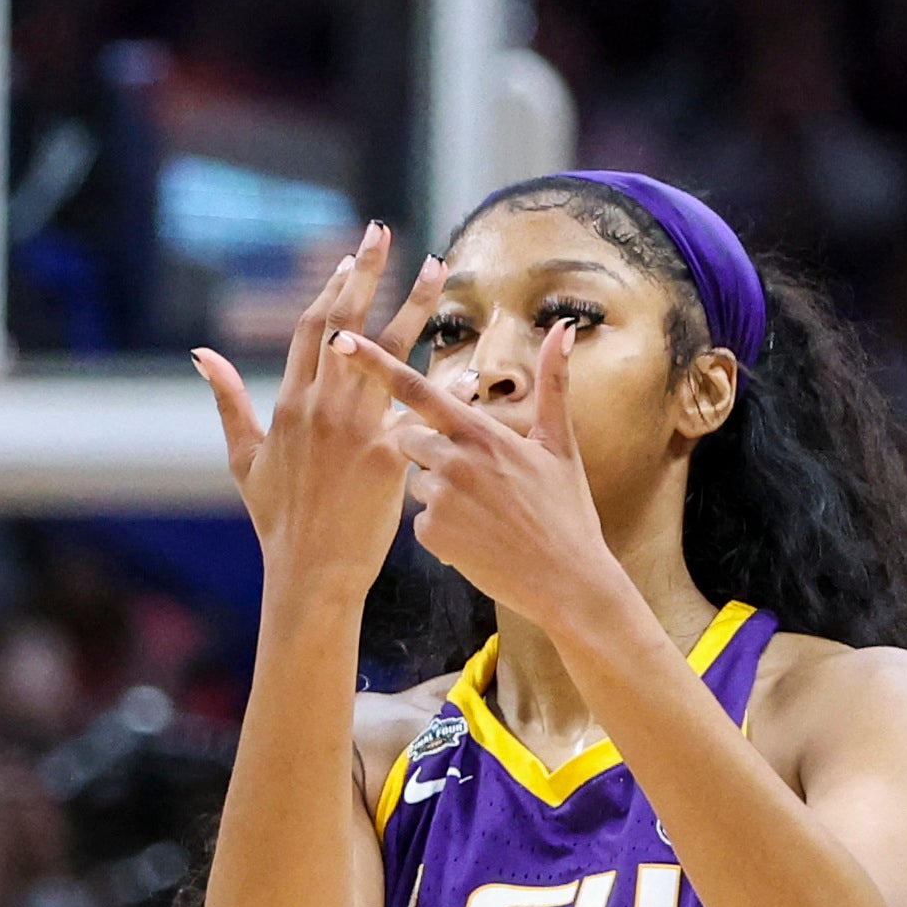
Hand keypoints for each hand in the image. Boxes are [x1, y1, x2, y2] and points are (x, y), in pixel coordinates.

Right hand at [193, 223, 446, 585]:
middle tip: (384, 232)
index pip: (311, 328)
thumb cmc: (277, 518)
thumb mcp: (243, 458)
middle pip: (347, 323)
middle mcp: (322, 407)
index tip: (350, 256)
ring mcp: (355, 429)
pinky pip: (422, 409)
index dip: (332, 288)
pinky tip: (472, 362)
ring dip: (416, 304)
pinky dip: (447, 384)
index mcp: (289, 403)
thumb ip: (227, 401)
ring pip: (390, 352)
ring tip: (438, 267)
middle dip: (367, 272)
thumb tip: (201, 354)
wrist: (309, 569)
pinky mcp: (387, 455)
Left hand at [328, 320, 625, 634]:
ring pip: (414, 481)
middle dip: (427, 451)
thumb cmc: (566, 510)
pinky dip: (440, 527)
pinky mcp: (429, 534)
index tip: (339, 340)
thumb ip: (553, 383)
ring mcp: (439, 499)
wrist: (566, 579)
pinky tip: (474, 538)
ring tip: (482, 513)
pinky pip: (419, 519)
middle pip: (407, 439)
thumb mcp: (560, 444)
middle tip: (474, 477)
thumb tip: (564, 327)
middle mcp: (454, 460)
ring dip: (437, 491)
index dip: (373, 364)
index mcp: (480, 432)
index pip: (416, 389)